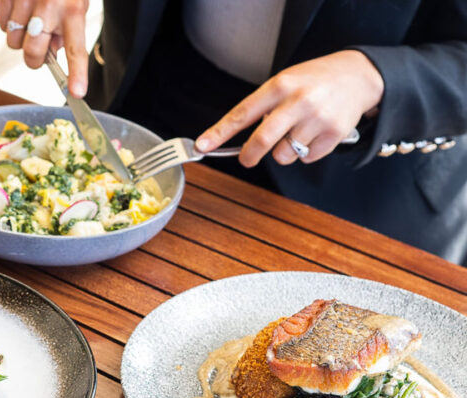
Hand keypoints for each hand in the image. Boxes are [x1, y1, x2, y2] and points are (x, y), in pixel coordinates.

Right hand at [0, 0, 89, 96]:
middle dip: (33, 57)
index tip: (77, 92)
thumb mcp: (76, 4)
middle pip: (33, 53)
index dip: (77, 73)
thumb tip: (52, 52)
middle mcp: (51, 5)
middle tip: (38, 47)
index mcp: (73, 10)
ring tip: (29, 20)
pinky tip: (19, 10)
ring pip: (13, 41)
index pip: (76, 49)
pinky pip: (1, 25)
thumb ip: (67, 31)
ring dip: (19, 38)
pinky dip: (8, 24)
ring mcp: (26, 0)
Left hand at [195, 50, 383, 166]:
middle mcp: (298, 101)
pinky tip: (313, 135)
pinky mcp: (334, 134)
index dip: (219, 132)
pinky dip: (305, 153)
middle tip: (247, 158)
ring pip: (284, 155)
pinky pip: (307, 158)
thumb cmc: (314, 80)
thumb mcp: (285, 81)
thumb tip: (238, 137)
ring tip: (295, 134)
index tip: (202, 145)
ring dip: (283, 152)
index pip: (242, 113)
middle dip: (249, 155)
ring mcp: (317, 118)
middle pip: (262, 140)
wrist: (359, 76)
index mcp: (280, 86)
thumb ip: (264, 105)